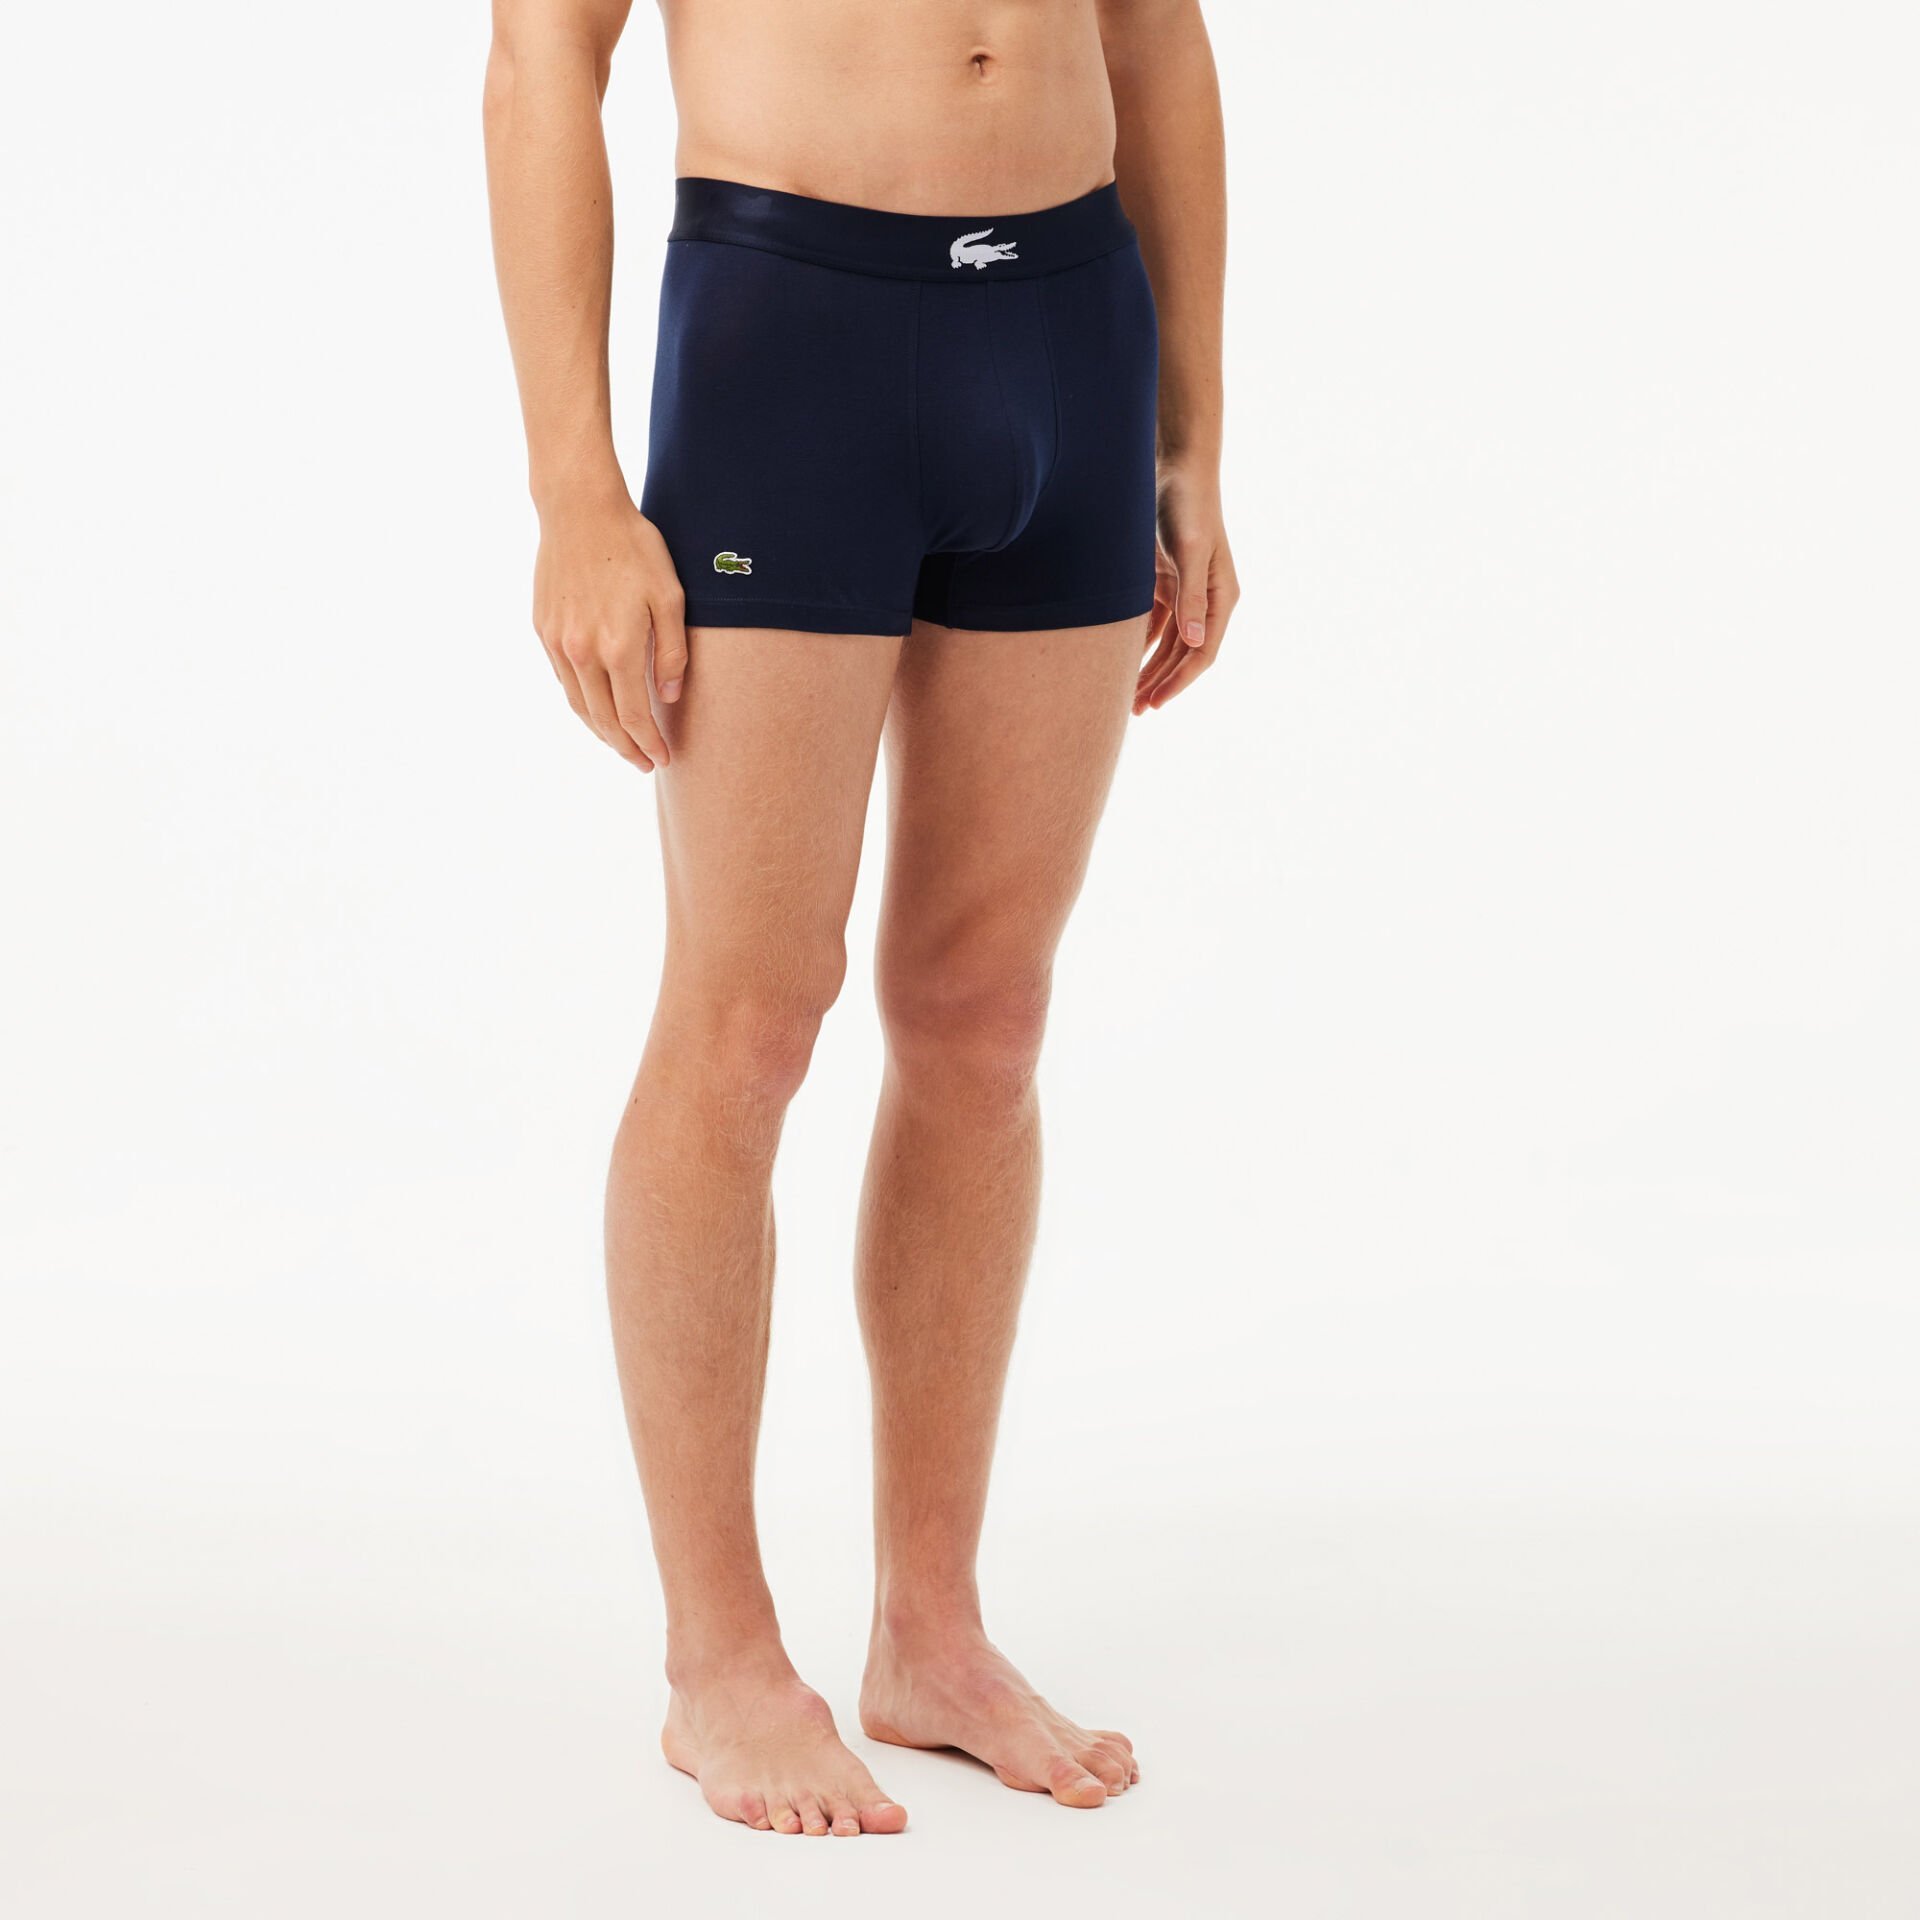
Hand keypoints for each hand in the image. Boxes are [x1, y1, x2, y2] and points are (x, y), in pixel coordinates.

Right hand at [532, 492, 687, 770]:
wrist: (579, 510)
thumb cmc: (634, 547)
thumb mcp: (669, 597)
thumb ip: (671, 652)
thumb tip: (667, 697)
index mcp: (618, 648)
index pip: (634, 716)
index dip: (649, 743)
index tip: (663, 759)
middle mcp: (582, 652)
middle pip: (603, 720)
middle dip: (626, 748)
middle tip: (645, 763)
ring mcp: (558, 642)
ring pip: (579, 705)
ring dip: (601, 732)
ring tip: (622, 745)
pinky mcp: (543, 629)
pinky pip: (564, 680)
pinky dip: (582, 702)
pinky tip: (597, 708)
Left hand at [1133, 465, 1238, 714]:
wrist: (1175, 466)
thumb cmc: (1187, 505)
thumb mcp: (1188, 551)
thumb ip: (1191, 597)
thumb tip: (1196, 640)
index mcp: (1221, 597)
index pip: (1201, 652)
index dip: (1179, 681)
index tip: (1155, 703)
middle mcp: (1206, 599)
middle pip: (1182, 654)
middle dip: (1160, 683)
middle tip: (1134, 711)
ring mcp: (1185, 591)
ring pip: (1167, 643)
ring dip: (1148, 669)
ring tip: (1126, 696)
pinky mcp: (1165, 580)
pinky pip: (1152, 624)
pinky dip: (1138, 644)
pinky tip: (1118, 662)